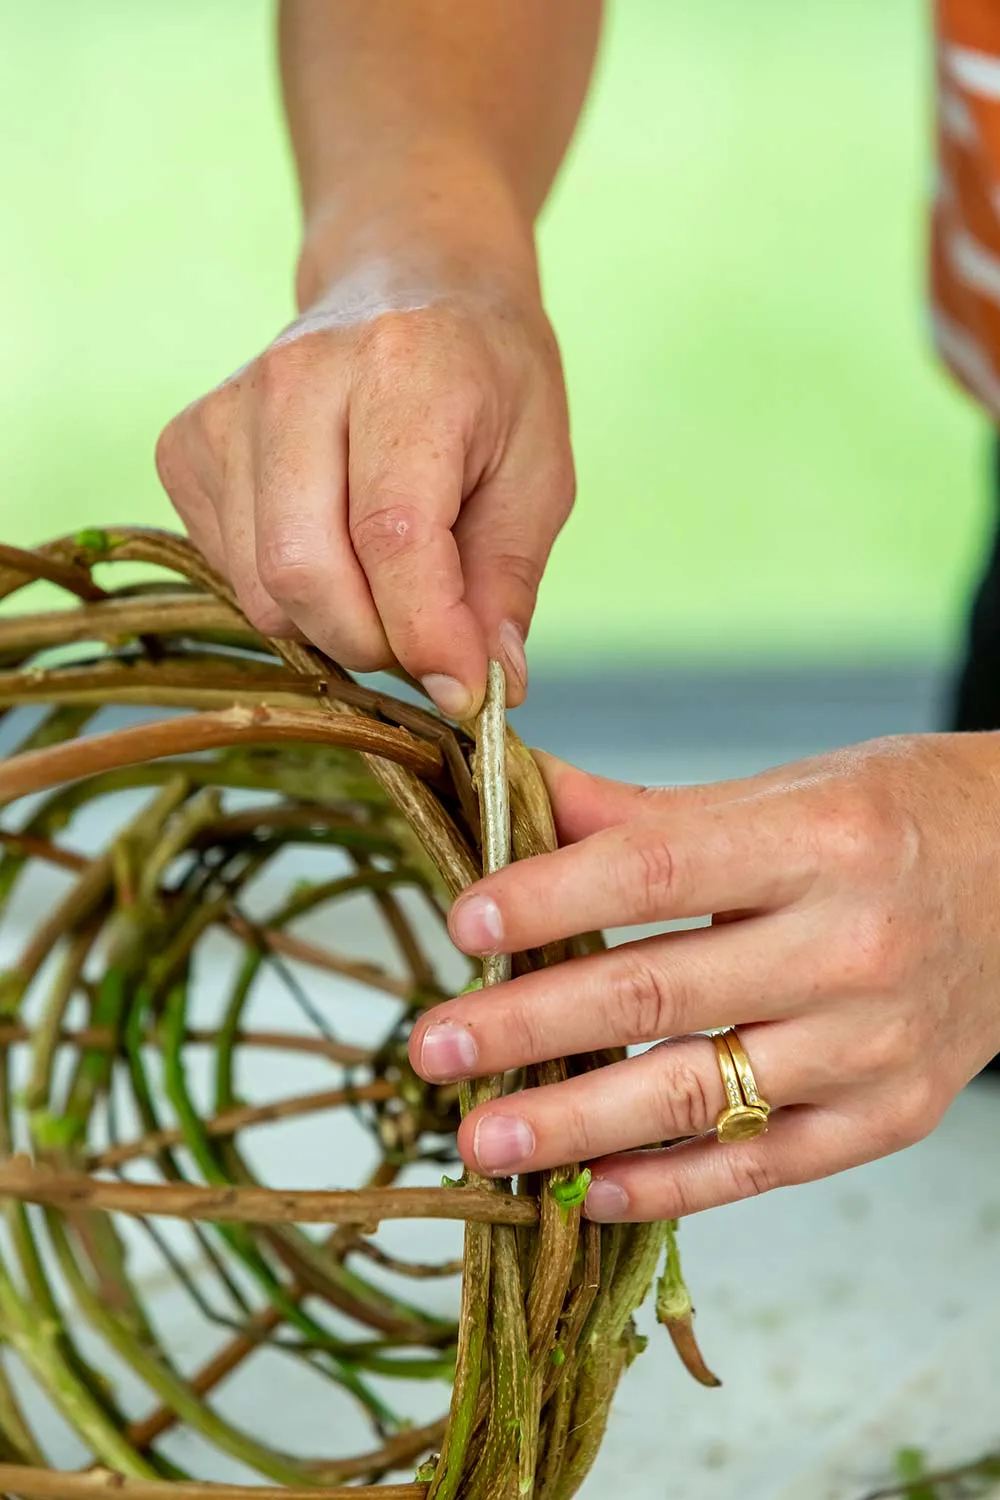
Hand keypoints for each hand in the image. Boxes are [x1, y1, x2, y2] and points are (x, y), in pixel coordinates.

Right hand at [154, 247, 572, 716]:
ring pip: (261, 589)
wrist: (406, 279)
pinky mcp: (186, 443)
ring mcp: (229, 408)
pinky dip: (287, 595)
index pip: (394, 536)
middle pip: (305, 574)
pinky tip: (332, 548)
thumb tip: (488, 688)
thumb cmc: (486, 380)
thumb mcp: (538, 471)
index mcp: (404, 369)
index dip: (428, 636)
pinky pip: (227, 573)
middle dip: (375, 644)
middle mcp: (298, 378)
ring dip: (333, 626)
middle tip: (428, 640)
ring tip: (387, 589)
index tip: (467, 691)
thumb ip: (507, 582)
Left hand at [409, 735, 999, 1219]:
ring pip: (700, 1097)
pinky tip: (589, 1191)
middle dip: (529, 1027)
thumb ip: (646, 815)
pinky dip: (670, 1188)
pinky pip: (763, 1170)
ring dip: (575, 1126)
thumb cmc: (895, 822)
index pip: (656, 869)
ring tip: (481, 1139)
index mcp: (819, 842)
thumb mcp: (783, 793)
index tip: (463, 922)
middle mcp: (852, 947)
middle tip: (432, 1048)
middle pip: (661, 993)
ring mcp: (873, 1046)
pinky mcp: (886, 1117)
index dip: (550, 899)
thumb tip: (517, 797)